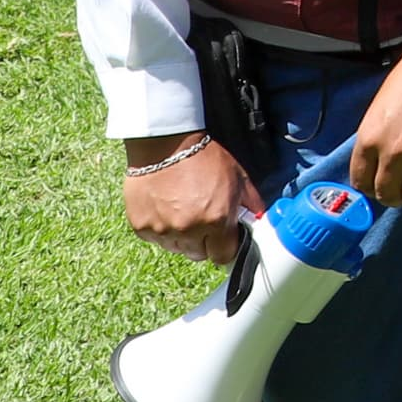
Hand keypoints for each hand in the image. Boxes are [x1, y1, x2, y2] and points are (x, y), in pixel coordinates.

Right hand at [122, 133, 261, 267]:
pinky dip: (162, 229)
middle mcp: (189, 230)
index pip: (223, 256)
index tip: (224, 240)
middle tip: (203, 220)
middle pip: (199, 254)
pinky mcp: (142, 227)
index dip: (225, 248)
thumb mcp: (238, 177)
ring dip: (182, 237)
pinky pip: (156, 239)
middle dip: (204, 242)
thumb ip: (250, 203)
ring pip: (177, 248)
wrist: (166, 145)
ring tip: (183, 210)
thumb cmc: (204, 158)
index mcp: (217, 220)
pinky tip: (165, 208)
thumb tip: (259, 219)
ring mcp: (163, 230)